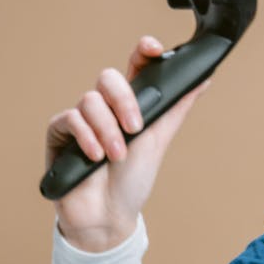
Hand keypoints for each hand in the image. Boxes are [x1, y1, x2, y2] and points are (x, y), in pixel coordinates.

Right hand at [46, 35, 210, 251]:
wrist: (108, 216)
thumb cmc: (133, 180)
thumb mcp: (160, 140)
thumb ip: (177, 107)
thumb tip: (204, 79)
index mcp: (131, 105)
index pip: (135, 68)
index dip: (143, 52)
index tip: (153, 48)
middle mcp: (105, 107)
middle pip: (109, 78)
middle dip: (124, 101)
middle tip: (135, 128)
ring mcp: (81, 118)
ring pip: (90, 100)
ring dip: (108, 130)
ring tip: (117, 155)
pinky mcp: (60, 133)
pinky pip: (70, 119)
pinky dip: (87, 138)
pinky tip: (95, 156)